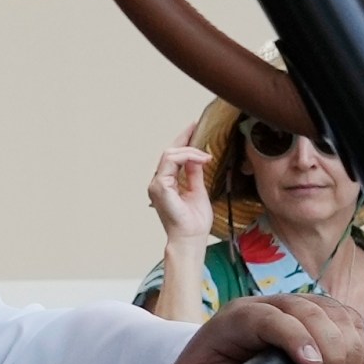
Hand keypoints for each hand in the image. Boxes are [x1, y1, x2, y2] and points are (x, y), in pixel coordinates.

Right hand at [149, 126, 216, 242]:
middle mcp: (158, 182)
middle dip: (186, 139)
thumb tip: (198, 159)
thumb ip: (195, 174)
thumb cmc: (194, 221)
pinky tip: (201, 160)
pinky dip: (187, 157)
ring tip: (205, 156)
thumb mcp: (199, 191)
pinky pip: (171, 162)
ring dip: (190, 151)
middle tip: (200, 129)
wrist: (191, 237)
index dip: (183, 139)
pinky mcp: (160, 187)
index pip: (172, 156)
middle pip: (170, 152)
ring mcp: (157, 184)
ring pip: (169, 154)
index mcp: (166, 184)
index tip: (194, 126)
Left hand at [161, 293, 363, 363]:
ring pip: (336, 314)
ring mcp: (298, 308)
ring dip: (349, 350)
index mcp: (234, 318)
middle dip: (330, 349)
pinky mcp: (321, 317)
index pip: (267, 317)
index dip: (294, 336)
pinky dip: (359, 347)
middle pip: (310, 310)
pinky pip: (350, 322)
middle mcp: (268, 305)